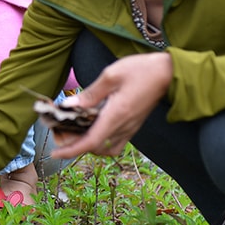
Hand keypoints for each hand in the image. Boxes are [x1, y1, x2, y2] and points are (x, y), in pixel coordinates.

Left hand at [49, 52, 171, 159]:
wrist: (169, 73)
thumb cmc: (142, 70)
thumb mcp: (112, 75)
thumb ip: (90, 93)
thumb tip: (69, 105)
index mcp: (116, 115)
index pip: (90, 142)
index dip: (71, 150)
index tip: (55, 153)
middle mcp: (123, 126)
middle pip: (94, 147)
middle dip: (74, 145)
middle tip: (59, 134)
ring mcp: (130, 128)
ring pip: (105, 148)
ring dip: (87, 145)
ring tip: (73, 133)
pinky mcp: (134, 126)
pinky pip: (115, 143)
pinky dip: (101, 143)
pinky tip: (92, 129)